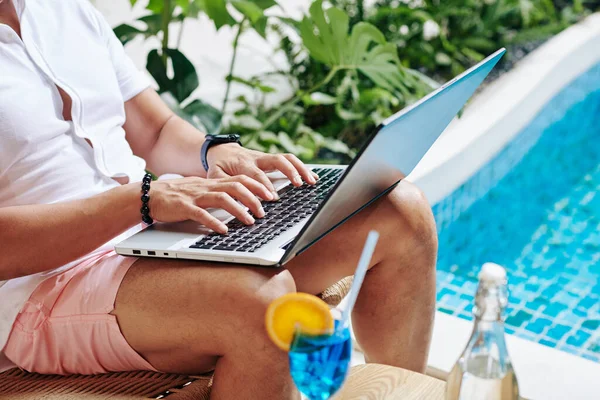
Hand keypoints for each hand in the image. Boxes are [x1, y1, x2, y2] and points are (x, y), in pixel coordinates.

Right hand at [148, 176, 267, 233]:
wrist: (149, 195)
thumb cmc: (177, 196)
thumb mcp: (201, 191)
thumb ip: (218, 194)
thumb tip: (240, 201)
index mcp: (212, 183)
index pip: (239, 179)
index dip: (257, 185)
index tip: (271, 194)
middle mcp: (206, 187)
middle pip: (235, 186)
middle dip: (253, 198)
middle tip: (265, 210)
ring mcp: (195, 196)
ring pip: (221, 198)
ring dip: (239, 210)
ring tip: (250, 221)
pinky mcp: (183, 207)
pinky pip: (200, 214)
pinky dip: (213, 222)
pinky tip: (223, 231)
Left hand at [206, 144, 318, 199]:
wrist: (221, 150)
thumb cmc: (219, 166)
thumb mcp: (214, 174)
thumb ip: (222, 183)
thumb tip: (232, 197)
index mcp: (243, 163)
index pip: (256, 174)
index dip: (265, 185)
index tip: (273, 197)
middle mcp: (257, 158)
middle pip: (277, 160)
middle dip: (290, 172)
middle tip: (299, 185)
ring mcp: (267, 157)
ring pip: (287, 158)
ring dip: (301, 168)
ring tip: (312, 181)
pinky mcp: (273, 159)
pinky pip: (290, 160)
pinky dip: (302, 167)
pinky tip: (313, 177)